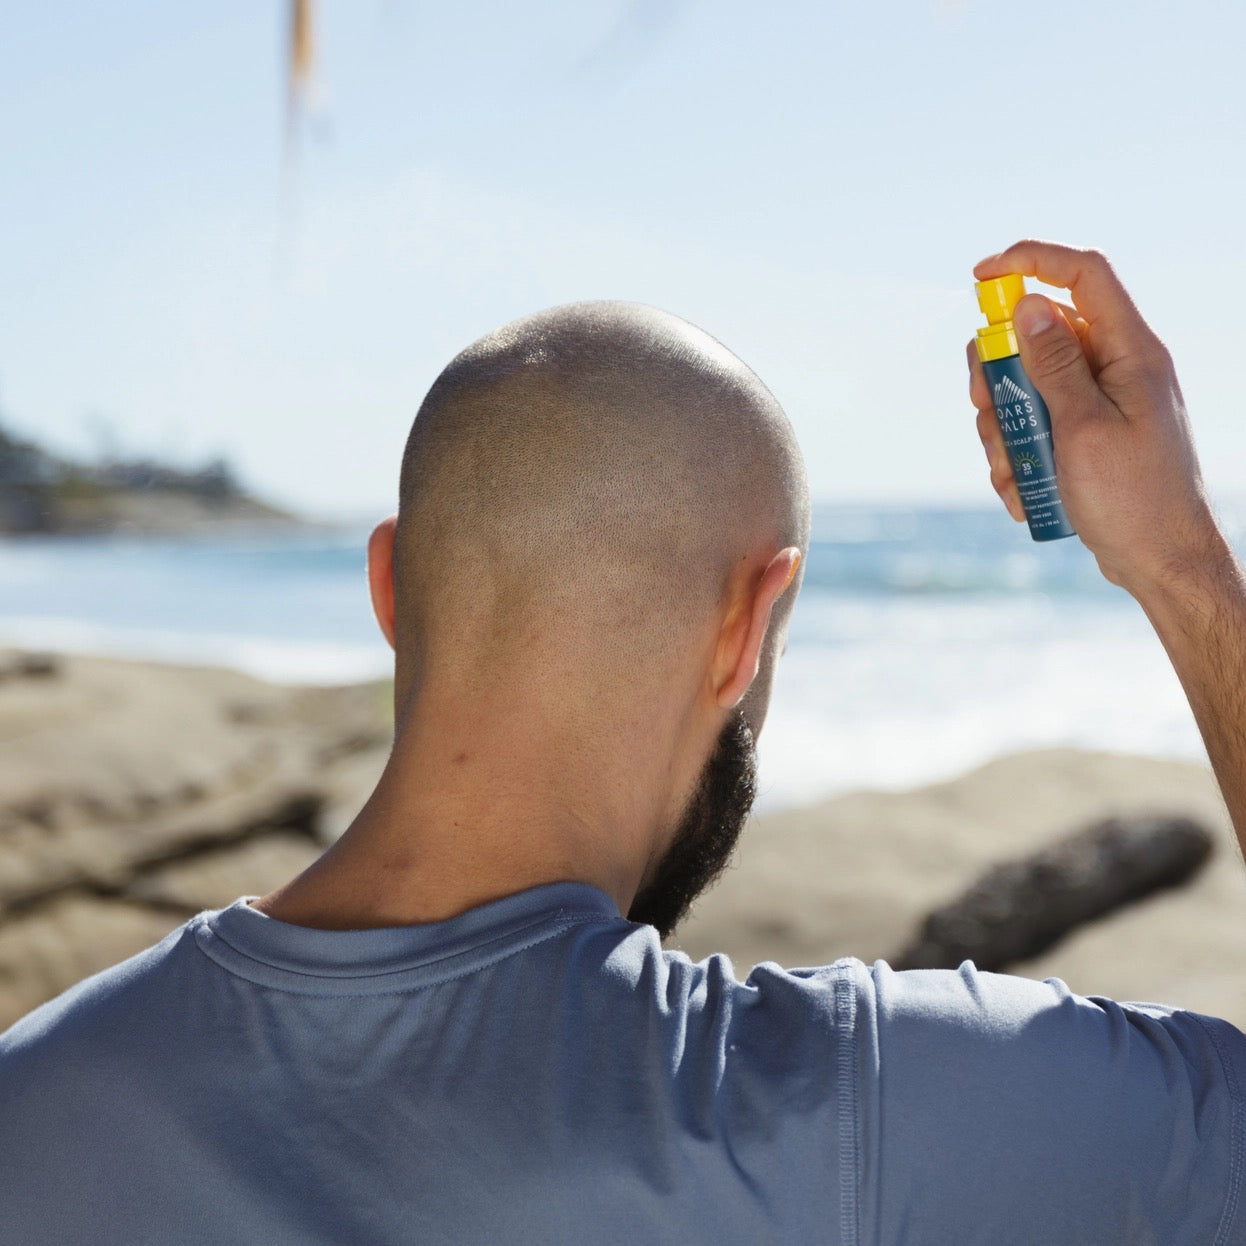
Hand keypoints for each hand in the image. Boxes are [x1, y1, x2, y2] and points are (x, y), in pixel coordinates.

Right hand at [968, 240, 1221, 597]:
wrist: (1162, 561)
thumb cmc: (1133, 500)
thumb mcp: (1084, 429)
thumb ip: (1056, 364)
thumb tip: (1030, 305)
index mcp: (1131, 353)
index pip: (1082, 276)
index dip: (1030, 263)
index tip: (979, 277)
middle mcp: (1118, 369)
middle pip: (1041, 336)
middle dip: (999, 371)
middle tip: (984, 406)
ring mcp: (1103, 403)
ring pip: (1030, 386)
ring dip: (1004, 427)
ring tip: (1012, 472)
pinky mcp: (1089, 436)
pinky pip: (1039, 425)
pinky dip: (1020, 454)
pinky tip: (1024, 492)